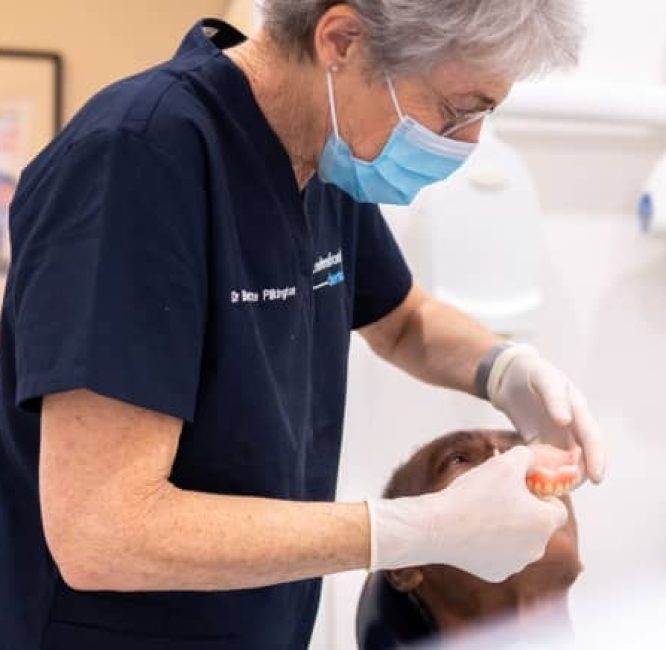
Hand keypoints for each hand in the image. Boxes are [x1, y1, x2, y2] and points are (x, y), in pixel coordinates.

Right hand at [367, 446, 567, 582]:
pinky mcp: (496, 573)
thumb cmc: (473, 495)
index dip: (540, 494)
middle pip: (538, 525)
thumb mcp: (505, 462)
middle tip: (498, 495)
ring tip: (482, 510)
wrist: (439, 527)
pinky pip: (501, 554)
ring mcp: (516, 564)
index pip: (557, 507)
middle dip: (523, 510)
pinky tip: (473, 530)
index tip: (519, 487)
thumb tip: (534, 459)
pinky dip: (492, 543)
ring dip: (508, 527)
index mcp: (545, 522)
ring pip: (519, 540)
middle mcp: (536, 548)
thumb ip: (528, 457)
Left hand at [487, 345, 605, 484]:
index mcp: (577, 409)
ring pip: (563, 463)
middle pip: (581, 457)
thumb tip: (566, 420)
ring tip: (547, 489)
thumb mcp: (543, 378)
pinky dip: (540, 472)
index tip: (596, 478)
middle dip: (577, 475)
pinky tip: (531, 481)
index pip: (592, 438)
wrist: (508, 374)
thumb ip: (555, 397)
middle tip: (567, 489)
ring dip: (558, 477)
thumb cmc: (530, 371)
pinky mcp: (537, 442)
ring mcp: (554, 435)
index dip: (596, 459)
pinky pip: (543, 461)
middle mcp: (570, 426)